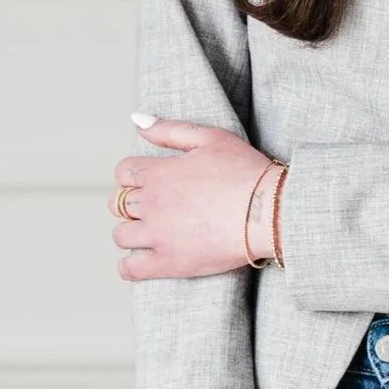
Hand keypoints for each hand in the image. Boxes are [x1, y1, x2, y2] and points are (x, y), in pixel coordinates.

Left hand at [112, 115, 280, 278]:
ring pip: (121, 235)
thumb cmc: (246, 172)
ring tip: (152, 234)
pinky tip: (140, 261)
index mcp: (158, 173)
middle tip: (157, 208)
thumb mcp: (210, 138)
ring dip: (131, 233)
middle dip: (133, 204)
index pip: (123, 172)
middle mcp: (152, 203)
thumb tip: (136, 120)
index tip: (151, 182)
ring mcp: (158, 235)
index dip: (134, 176)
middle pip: (119, 203)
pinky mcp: (169, 263)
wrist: (269, 212)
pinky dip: (129, 266)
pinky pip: (131, 268)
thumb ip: (170, 130)